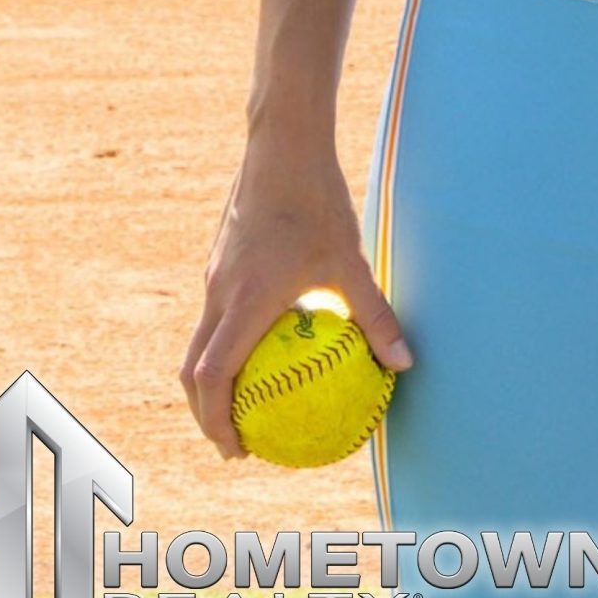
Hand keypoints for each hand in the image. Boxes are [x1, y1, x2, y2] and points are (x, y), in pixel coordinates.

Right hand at [181, 139, 409, 458]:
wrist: (281, 147)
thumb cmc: (318, 202)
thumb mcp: (352, 261)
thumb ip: (375, 315)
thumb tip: (404, 363)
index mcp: (244, 303)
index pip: (213, 378)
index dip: (217, 421)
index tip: (237, 449)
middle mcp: (218, 295)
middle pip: (193, 371)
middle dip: (206, 414)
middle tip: (235, 440)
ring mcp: (213, 277)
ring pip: (198, 342)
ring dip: (210, 380)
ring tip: (243, 402)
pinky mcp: (219, 260)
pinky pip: (212, 314)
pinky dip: (222, 342)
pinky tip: (261, 340)